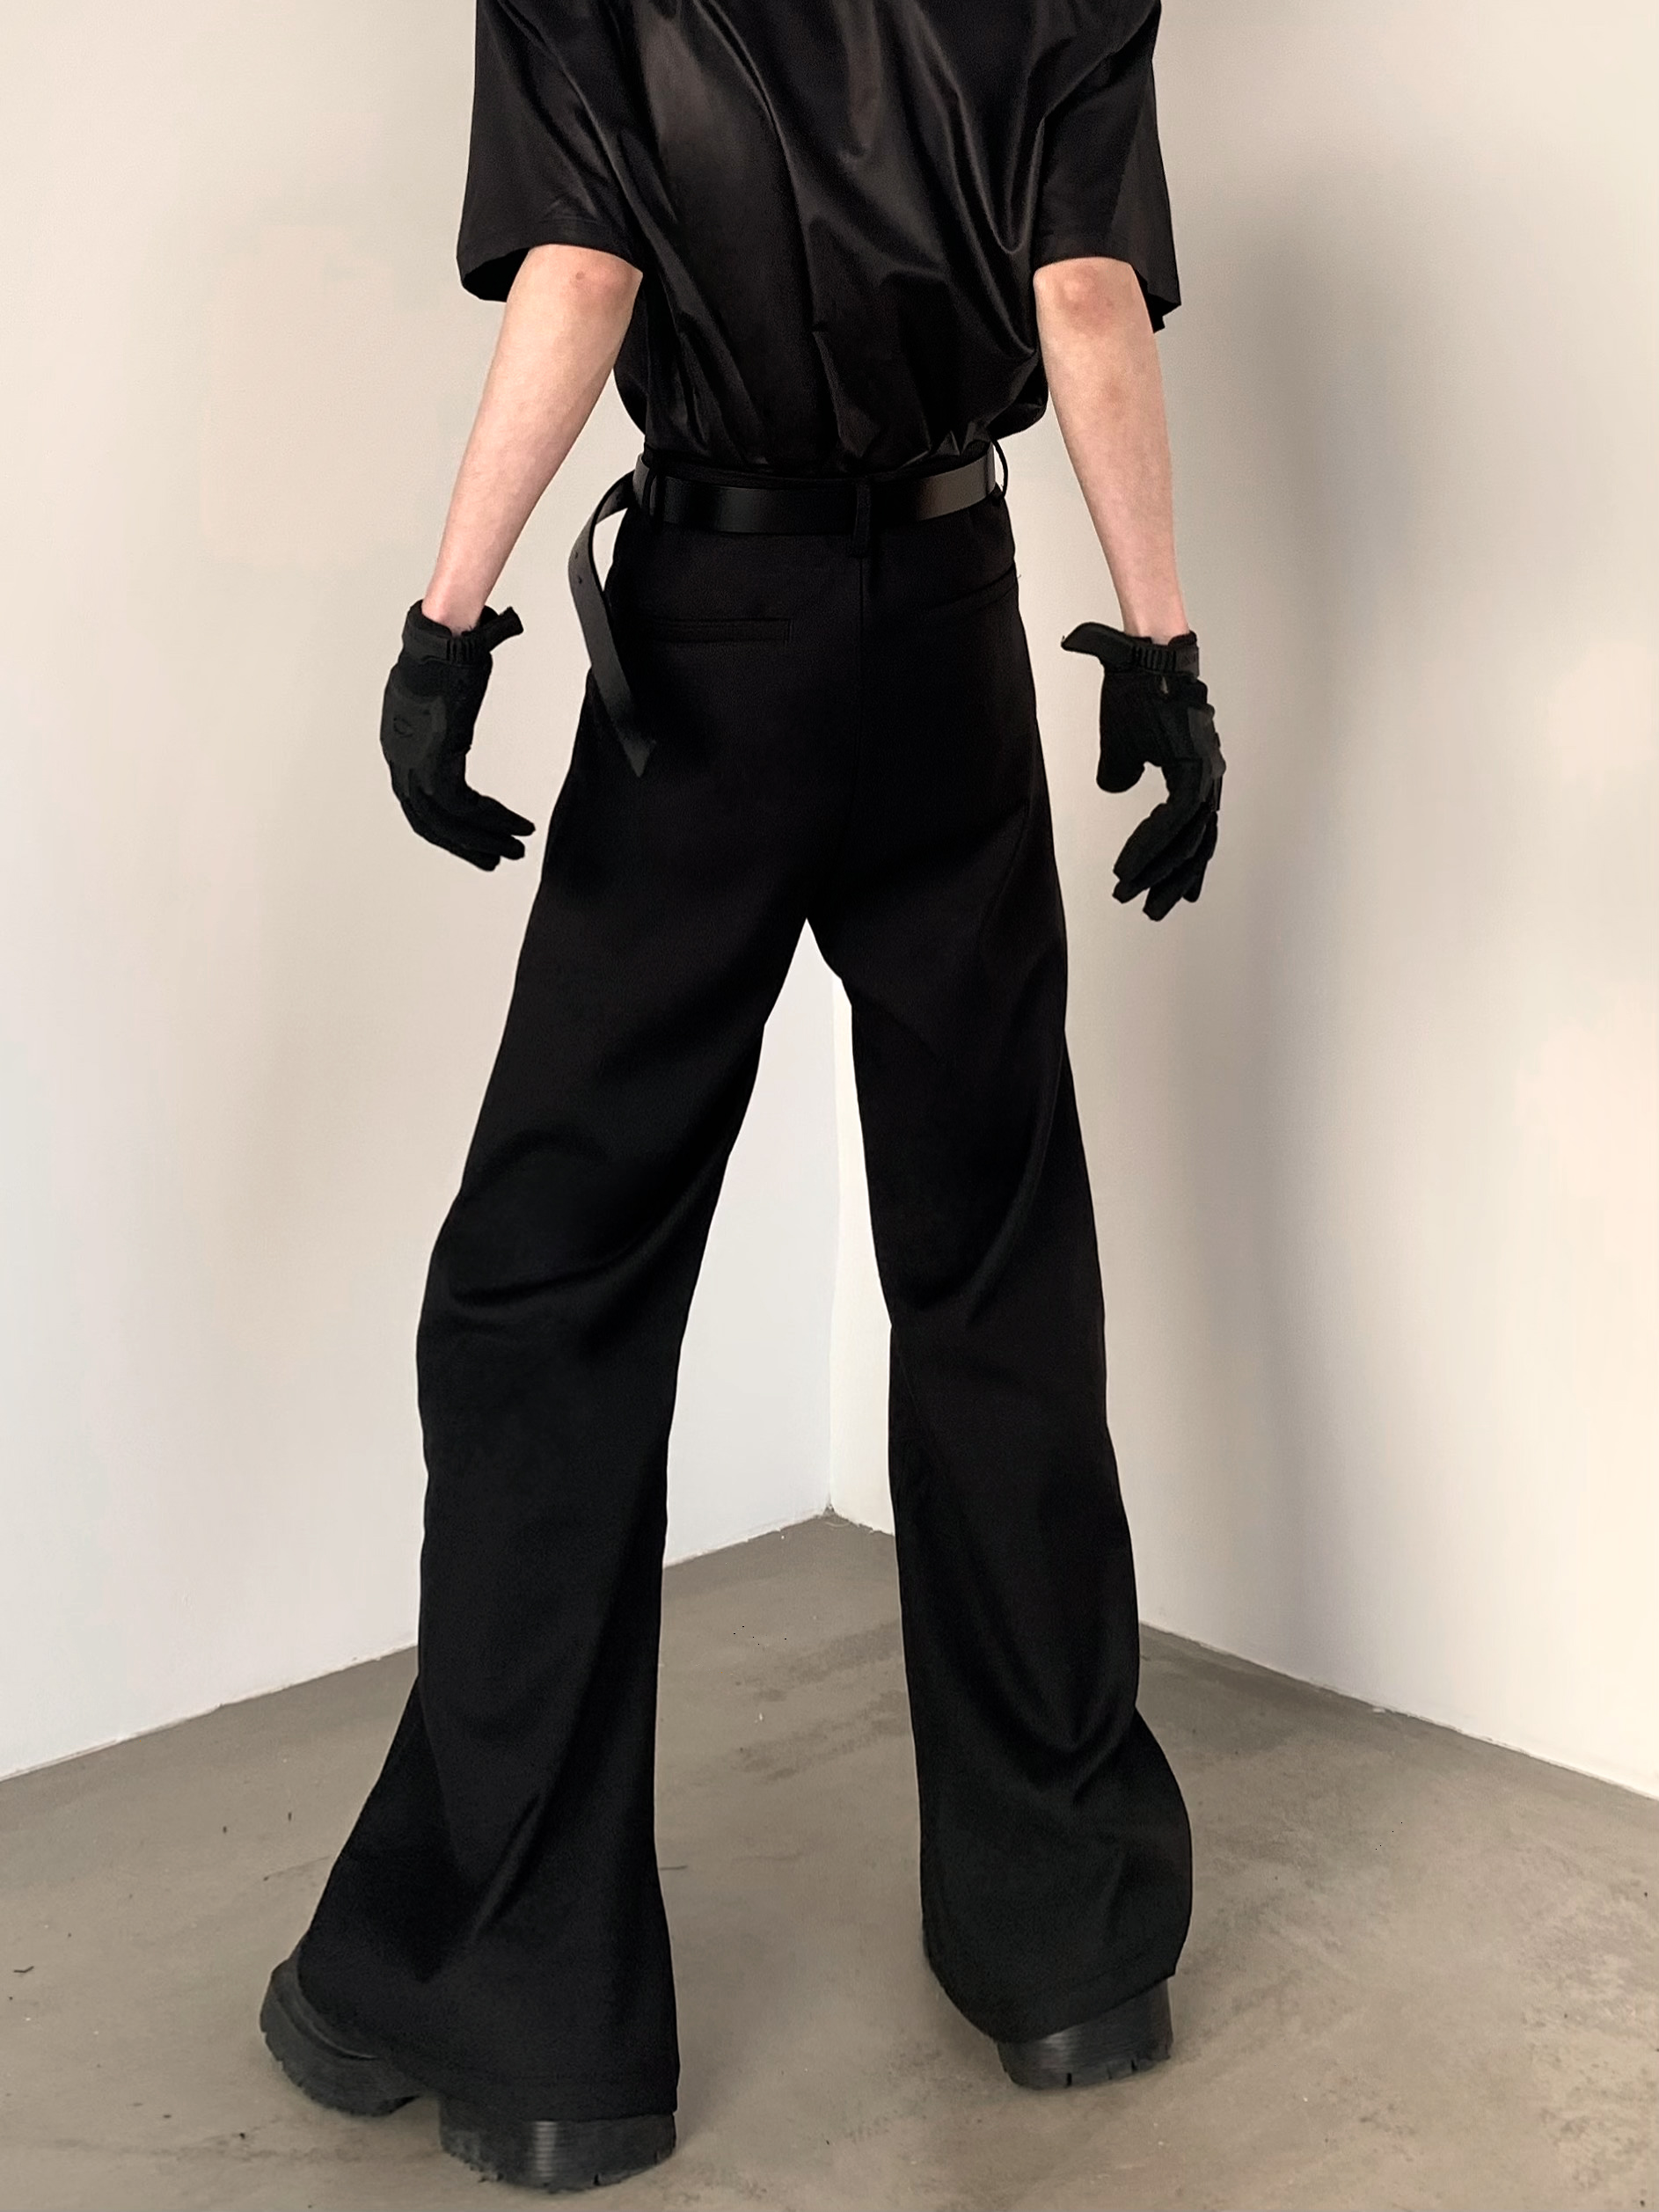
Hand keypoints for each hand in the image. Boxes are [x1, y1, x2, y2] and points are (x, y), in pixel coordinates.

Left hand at [379, 603, 535, 868]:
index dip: (448, 828)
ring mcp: (413, 760)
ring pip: (447, 822)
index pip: (418, 802)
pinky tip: (516, 824)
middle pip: (428, 822)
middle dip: (465, 846)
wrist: (447, 636)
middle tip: (494, 859)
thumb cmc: (449, 650)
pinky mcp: (435, 759)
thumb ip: (452, 709)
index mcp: (398, 743)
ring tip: (514, 847)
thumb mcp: (447, 690)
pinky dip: (493, 820)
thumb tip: (468, 689)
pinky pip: (463, 807)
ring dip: (484, 839)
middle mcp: (399, 757)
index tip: (475, 840)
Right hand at [1061, 622, 1223, 919]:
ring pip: (1187, 840)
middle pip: (1196, 846)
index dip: (1167, 864)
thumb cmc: (1132, 693)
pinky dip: (1151, 848)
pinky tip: (1131, 867)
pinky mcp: (1193, 769)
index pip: (1189, 832)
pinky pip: (1175, 823)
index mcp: (1196, 773)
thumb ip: (1121, 773)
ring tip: (1132, 893)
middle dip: (1170, 882)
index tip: (1145, 886)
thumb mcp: (1122, 746)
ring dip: (1157, 872)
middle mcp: (1208, 778)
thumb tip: (1115, 788)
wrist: (1139, 660)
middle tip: (1153, 912)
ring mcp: (1205, 774)